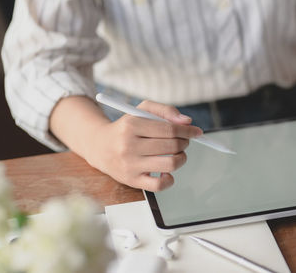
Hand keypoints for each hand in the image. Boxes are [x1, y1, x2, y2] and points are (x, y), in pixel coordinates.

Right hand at [85, 100, 201, 190]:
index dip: (187, 131)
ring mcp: (130, 165)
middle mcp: (129, 146)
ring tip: (177, 154)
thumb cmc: (126, 127)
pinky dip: (170, 179)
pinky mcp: (131, 181)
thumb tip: (187, 122)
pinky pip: (159, 185)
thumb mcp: (141, 110)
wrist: (99, 146)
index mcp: (131, 126)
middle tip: (184, 141)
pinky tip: (167, 171)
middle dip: (185, 143)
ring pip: (170, 164)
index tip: (196, 132)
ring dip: (181, 158)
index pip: (170, 129)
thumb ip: (165, 111)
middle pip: (172, 146)